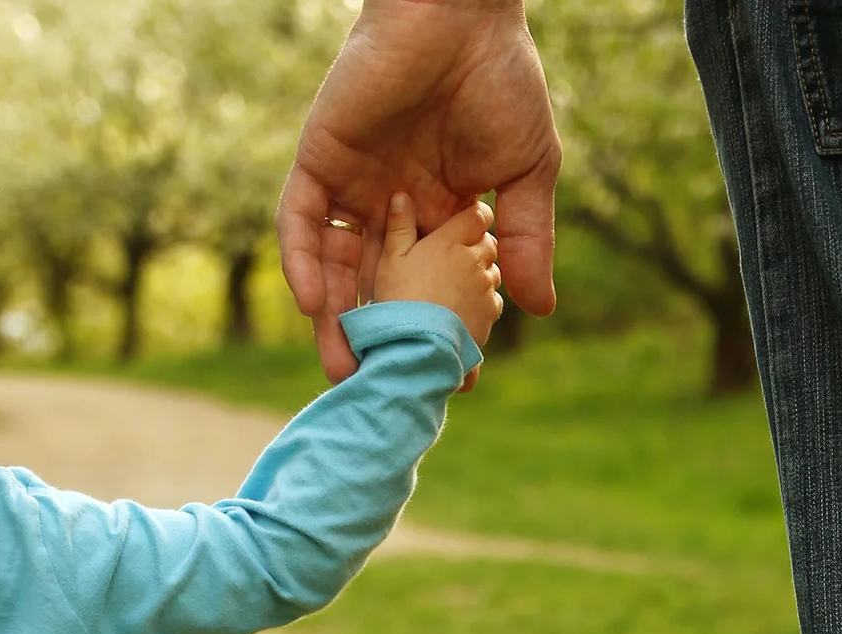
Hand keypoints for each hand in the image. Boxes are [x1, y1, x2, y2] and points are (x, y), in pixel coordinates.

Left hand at [276, 0, 559, 385]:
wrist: (461, 14)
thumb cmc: (502, 82)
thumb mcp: (526, 172)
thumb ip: (525, 238)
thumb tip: (541, 310)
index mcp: (439, 212)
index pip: (430, 286)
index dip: (435, 329)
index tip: (450, 378)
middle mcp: (390, 207)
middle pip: (376, 286)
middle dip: (379, 337)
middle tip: (384, 389)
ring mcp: (352, 186)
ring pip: (332, 264)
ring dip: (332, 316)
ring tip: (343, 369)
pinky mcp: (320, 160)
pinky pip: (300, 219)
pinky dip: (301, 260)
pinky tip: (314, 303)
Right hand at [375, 193, 503, 348]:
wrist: (416, 345)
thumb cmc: (398, 299)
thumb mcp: (391, 260)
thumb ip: (399, 227)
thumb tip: (401, 197)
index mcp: (451, 241)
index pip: (478, 215)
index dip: (472, 217)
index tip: (462, 224)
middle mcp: (475, 260)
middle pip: (488, 242)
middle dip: (476, 246)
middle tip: (452, 257)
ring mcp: (486, 287)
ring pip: (493, 271)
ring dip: (479, 274)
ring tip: (453, 287)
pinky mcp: (490, 313)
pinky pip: (493, 299)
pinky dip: (482, 301)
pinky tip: (459, 309)